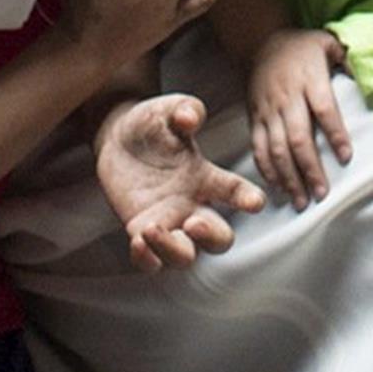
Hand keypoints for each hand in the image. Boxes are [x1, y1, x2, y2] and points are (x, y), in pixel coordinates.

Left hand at [96, 93, 264, 273]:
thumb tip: (190, 116)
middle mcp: (192, 205)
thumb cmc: (152, 123)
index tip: (255, 202)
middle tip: (194, 222)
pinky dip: (146, 259)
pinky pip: (150, 261)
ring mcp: (168, 222)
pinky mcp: (141, 230)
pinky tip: (137, 241)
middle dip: (211, 236)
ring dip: (173, 250)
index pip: (235, 192)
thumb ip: (184, 109)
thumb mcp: (169, 109)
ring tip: (152, 228)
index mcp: (205, 178)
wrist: (117, 137)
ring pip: (185, 256)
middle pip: (219, 238)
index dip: (248, 198)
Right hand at [246, 29, 353, 209]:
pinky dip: (267, 169)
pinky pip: (258, 147)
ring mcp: (268, 110)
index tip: (346, 157)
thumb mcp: (329, 43)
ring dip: (288, 177)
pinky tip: (278, 187)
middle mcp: (287, 97)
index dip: (335, 134)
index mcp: (309, 79)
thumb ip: (348, 59)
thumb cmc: (302, 47)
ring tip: (301, 200)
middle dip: (310, 168)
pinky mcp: (254, 118)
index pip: (324, 110)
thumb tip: (369, 77)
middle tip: (322, 193)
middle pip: (298, 137)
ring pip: (276, 148)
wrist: (260, 43)